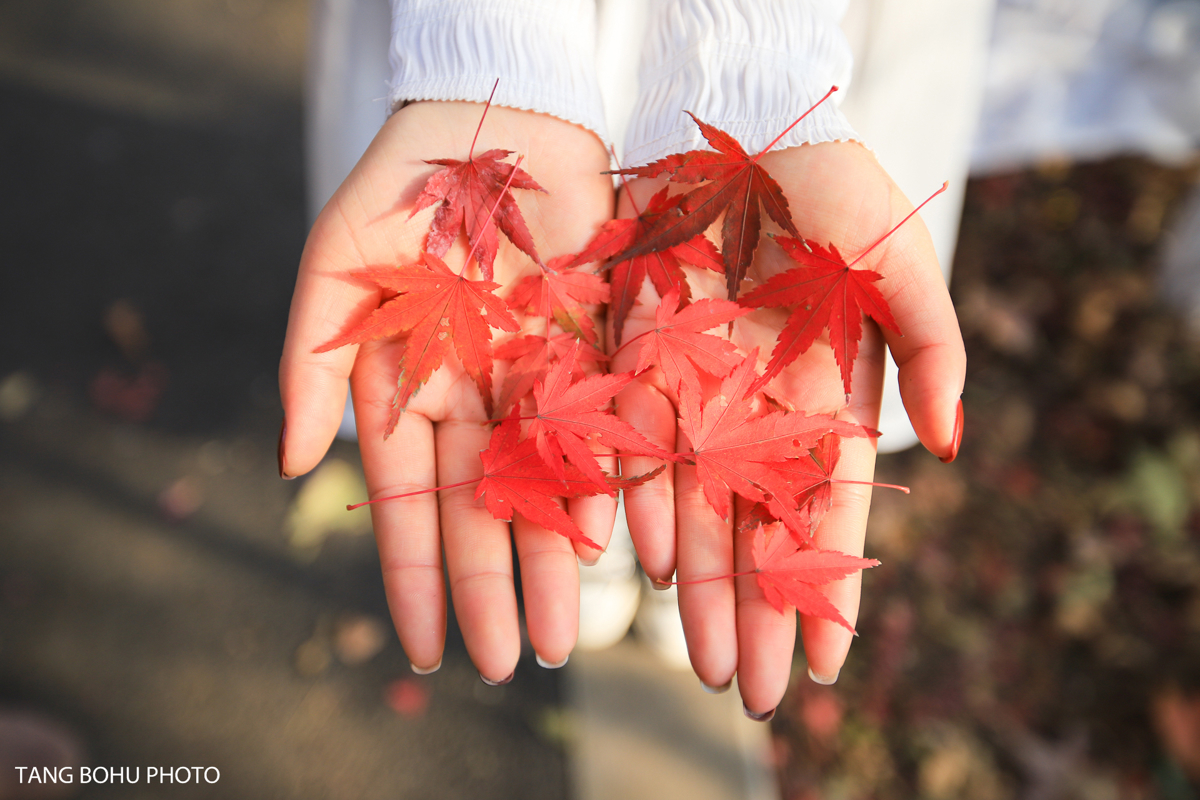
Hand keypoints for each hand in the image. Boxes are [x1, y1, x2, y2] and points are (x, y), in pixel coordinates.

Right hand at [279, 103, 614, 679]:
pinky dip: (611, 486)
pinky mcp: (601, 350)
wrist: (500, 113)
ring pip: (548, 485)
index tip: (426, 648)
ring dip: (553, 561)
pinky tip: (616, 548)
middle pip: (484, 508)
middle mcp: (475, 397)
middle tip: (508, 662)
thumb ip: (309, 361)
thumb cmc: (404, 183)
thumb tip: (285, 464)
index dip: (415, 574)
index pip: (406, 501)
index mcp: (407, 387)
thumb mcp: (335, 263)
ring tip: (562, 635)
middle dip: (493, 586)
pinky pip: (608, 431)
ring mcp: (540, 379)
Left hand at [611, 141, 965, 714]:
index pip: (829, 514)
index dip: (829, 589)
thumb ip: (930, 344)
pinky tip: (650, 564)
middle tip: (746, 693)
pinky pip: (640, 447)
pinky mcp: (639, 360)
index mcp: (827, 398)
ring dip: (697, 586)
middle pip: (756, 530)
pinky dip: (644, 503)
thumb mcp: (898, 259)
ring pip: (696, 507)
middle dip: (752, 613)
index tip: (823, 666)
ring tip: (699, 658)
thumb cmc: (834, 189)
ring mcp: (699, 392)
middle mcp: (760, 411)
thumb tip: (955, 441)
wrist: (743, 126)